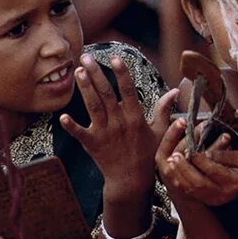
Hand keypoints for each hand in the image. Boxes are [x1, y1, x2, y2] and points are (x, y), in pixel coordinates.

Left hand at [61, 54, 157, 202]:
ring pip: (93, 107)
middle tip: (86, 57)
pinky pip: (79, 134)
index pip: (127, 91)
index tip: (115, 58)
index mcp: (136, 118)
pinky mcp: (92, 144)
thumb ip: (164, 110)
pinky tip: (62, 115)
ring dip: (85, 88)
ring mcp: (104, 133)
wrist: (132, 180)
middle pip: (105, 94)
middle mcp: (119, 123)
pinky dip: (70, 126)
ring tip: (78, 71)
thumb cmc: (148, 155)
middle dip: (95, 74)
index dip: (121, 73)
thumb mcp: (160, 132)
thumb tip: (175, 91)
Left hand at [157, 123, 237, 206]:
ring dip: (179, 175)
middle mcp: (223, 194)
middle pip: (198, 183)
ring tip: (171, 161)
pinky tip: (175, 171)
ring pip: (192, 190)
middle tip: (175, 155)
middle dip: (184, 168)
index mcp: (234, 182)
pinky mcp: (209, 200)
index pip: (213, 171)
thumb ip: (225, 155)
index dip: (200, 159)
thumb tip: (206, 151)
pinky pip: (191, 193)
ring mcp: (215, 200)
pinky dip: (181, 182)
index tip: (191, 147)